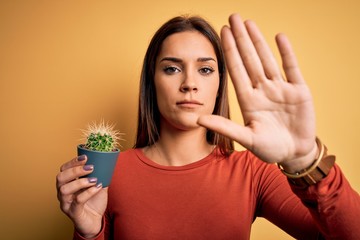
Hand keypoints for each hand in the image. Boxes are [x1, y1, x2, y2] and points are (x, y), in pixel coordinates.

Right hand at [56, 155, 106, 237]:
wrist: (96, 221)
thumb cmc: (94, 202)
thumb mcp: (98, 185)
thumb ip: (99, 174)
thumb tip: (106, 161)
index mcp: (67, 183)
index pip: (64, 169)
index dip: (73, 162)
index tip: (85, 157)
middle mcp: (62, 193)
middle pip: (60, 177)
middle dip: (75, 170)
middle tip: (90, 167)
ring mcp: (66, 203)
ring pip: (64, 189)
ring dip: (80, 182)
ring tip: (94, 179)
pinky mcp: (72, 212)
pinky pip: (77, 201)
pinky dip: (88, 192)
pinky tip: (97, 187)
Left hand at [198, 13, 316, 170]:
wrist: (295, 154)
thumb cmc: (270, 148)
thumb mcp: (246, 138)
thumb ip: (225, 127)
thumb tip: (198, 118)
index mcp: (248, 100)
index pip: (236, 69)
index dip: (229, 51)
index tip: (222, 33)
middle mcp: (262, 90)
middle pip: (249, 59)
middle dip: (241, 39)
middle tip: (233, 17)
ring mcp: (280, 88)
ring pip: (267, 59)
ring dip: (258, 41)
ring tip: (249, 22)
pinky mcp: (299, 90)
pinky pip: (291, 67)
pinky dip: (286, 53)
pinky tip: (279, 37)